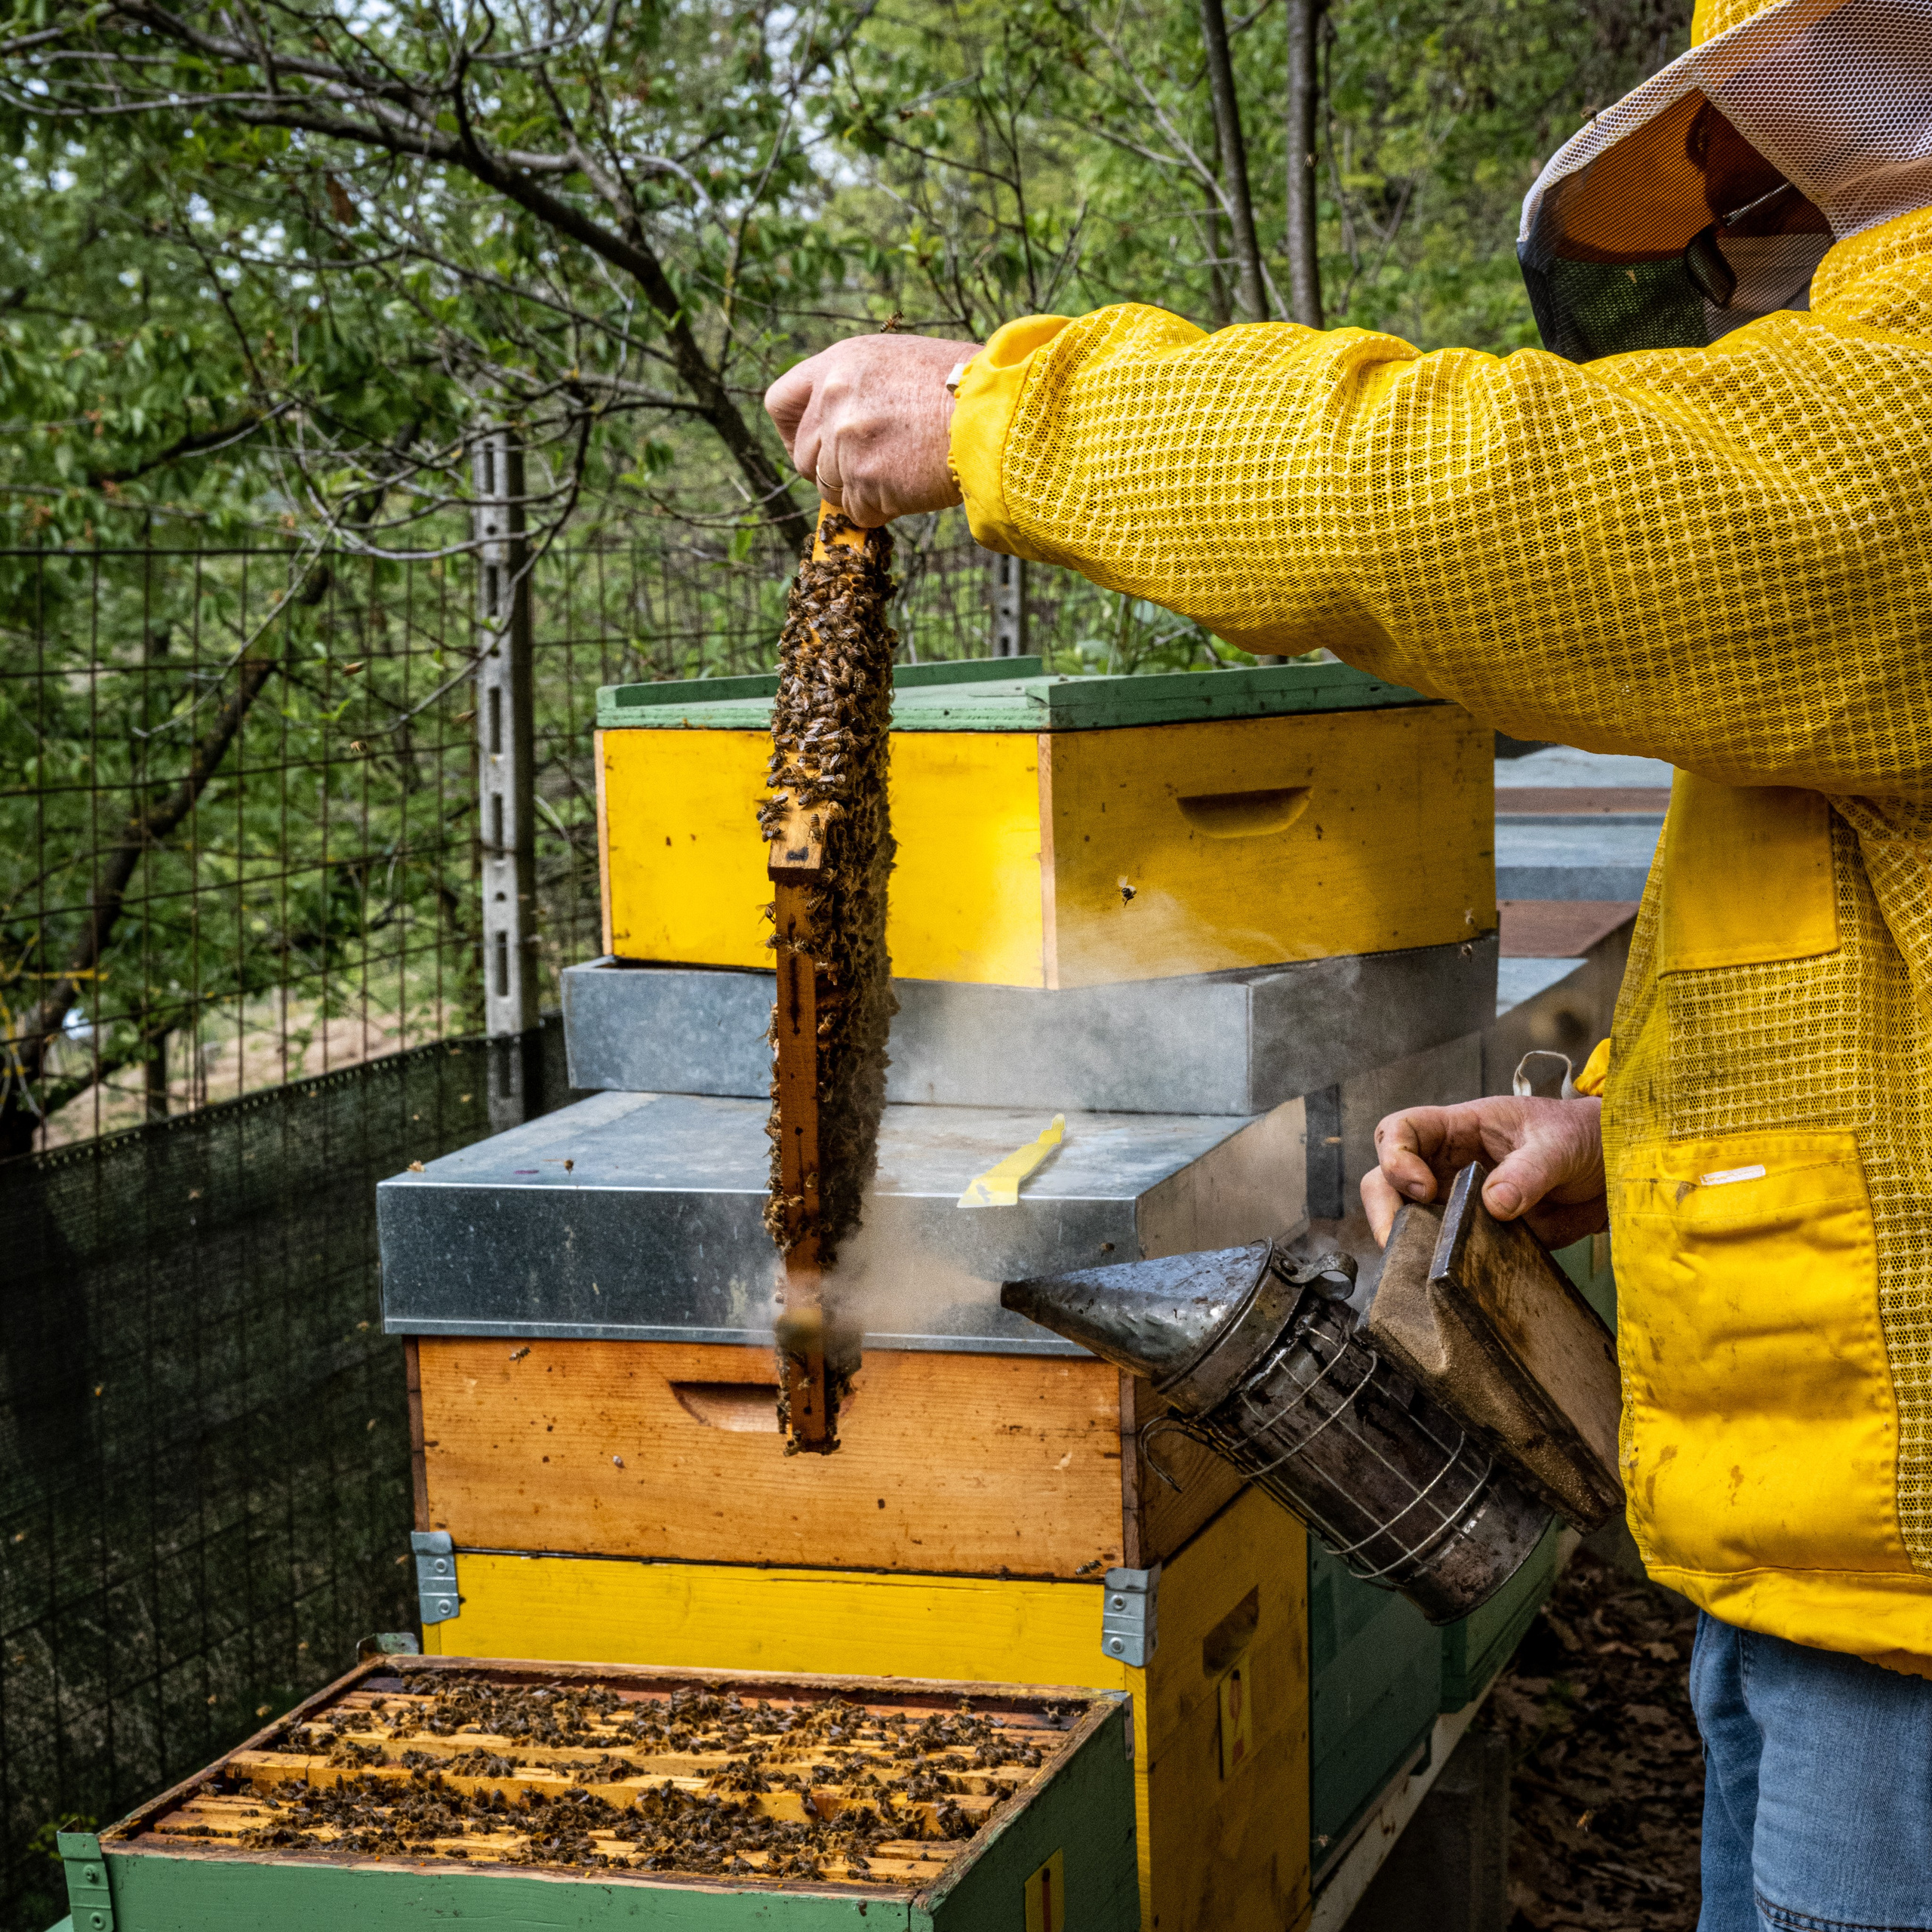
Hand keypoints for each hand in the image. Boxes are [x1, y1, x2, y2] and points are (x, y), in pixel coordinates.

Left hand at [764, 334, 980, 527]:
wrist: (999, 410)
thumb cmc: (965, 388)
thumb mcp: (900, 364)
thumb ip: (857, 389)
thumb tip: (834, 429)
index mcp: (839, 363)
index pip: (779, 403)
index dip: (791, 434)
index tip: (811, 448)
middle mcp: (834, 397)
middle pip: (804, 457)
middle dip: (832, 471)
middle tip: (874, 468)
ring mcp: (847, 440)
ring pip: (830, 490)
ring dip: (862, 492)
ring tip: (905, 471)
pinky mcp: (866, 479)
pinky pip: (861, 512)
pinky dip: (884, 510)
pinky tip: (914, 486)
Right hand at [1360, 1096, 1607, 1250]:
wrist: (1615, 1170)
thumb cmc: (1583, 1136)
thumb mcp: (1559, 1144)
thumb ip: (1528, 1172)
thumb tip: (1495, 1204)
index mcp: (1460, 1128)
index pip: (1401, 1131)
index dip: (1397, 1157)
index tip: (1424, 1188)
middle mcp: (1449, 1164)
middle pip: (1387, 1179)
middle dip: (1384, 1209)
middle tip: (1399, 1240)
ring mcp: (1460, 1202)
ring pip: (1409, 1220)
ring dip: (1407, 1242)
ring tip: (1421, 1266)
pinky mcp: (1479, 1235)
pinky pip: (1446, 1251)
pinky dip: (1440, 1267)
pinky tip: (1450, 1281)